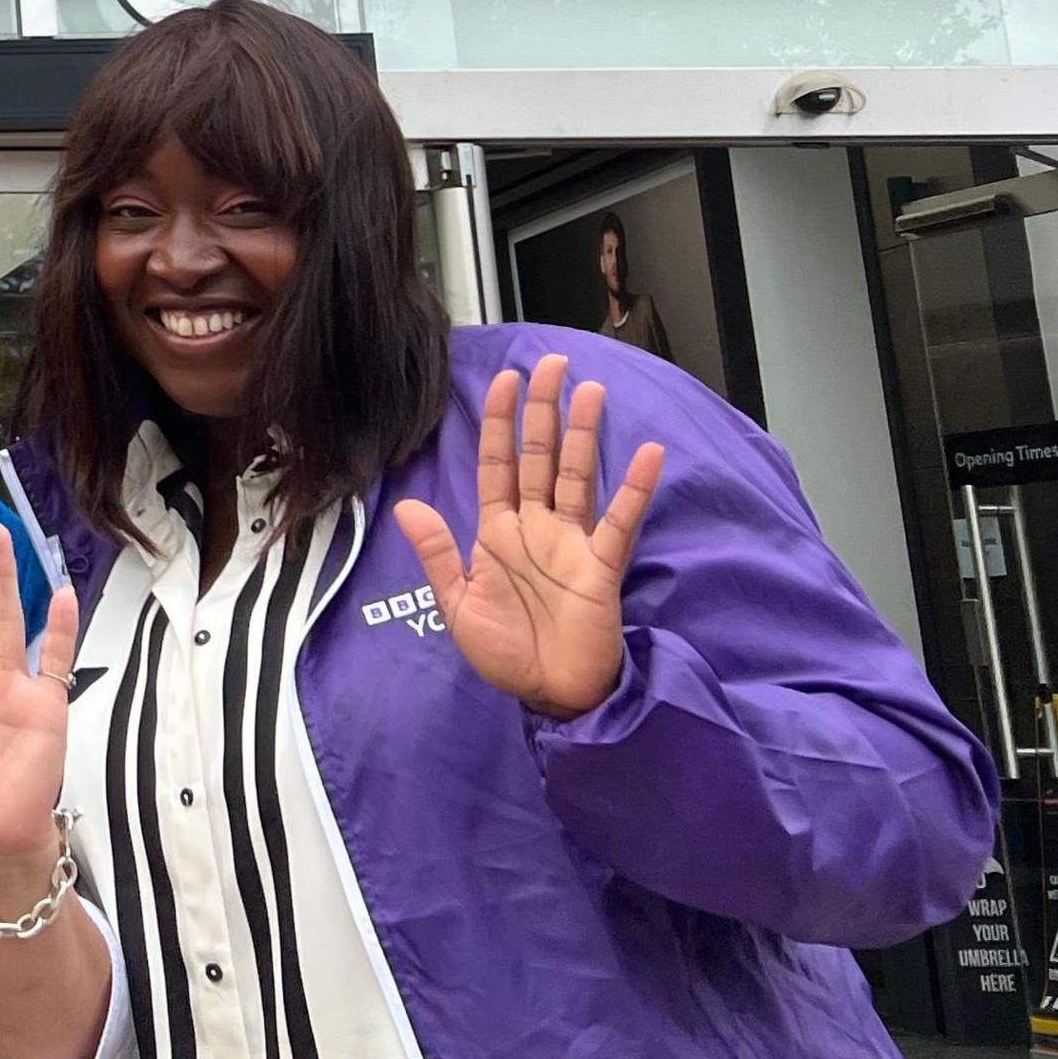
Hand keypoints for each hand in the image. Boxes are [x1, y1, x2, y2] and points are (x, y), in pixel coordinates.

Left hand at [394, 356, 667, 717]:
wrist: (550, 694)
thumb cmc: (505, 651)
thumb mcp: (457, 604)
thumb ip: (438, 554)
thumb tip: (409, 506)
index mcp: (499, 533)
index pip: (498, 465)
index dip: (500, 424)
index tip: (502, 381)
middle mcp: (537, 527)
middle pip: (540, 457)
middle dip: (543, 411)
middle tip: (551, 364)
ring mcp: (572, 542)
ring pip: (579, 475)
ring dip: (585, 434)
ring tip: (592, 390)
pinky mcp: (602, 564)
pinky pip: (620, 520)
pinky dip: (635, 488)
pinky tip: (648, 453)